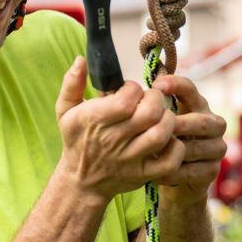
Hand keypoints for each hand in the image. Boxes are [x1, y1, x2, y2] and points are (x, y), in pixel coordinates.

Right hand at [54, 57, 185, 200]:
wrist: (80, 182)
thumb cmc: (76, 140)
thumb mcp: (65, 111)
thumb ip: (71, 83)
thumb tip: (80, 59)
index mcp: (95, 120)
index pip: (127, 98)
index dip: (134, 88)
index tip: (130, 91)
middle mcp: (114, 140)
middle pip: (150, 113)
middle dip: (156, 99)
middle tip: (151, 100)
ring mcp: (130, 159)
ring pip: (162, 134)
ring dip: (168, 119)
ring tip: (161, 116)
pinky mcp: (143, 174)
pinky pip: (170, 161)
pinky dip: (176, 147)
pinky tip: (169, 138)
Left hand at [150, 74, 226, 207]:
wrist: (174, 175)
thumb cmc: (160, 140)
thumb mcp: (155, 120)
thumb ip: (147, 104)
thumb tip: (129, 88)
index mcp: (197, 105)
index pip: (190, 89)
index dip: (176, 85)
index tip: (156, 86)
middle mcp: (213, 124)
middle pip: (201, 121)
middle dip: (178, 125)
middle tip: (155, 129)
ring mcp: (216, 148)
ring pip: (195, 148)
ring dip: (172, 151)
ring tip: (151, 153)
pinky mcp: (212, 170)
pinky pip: (192, 171)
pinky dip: (172, 172)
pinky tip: (156, 173)